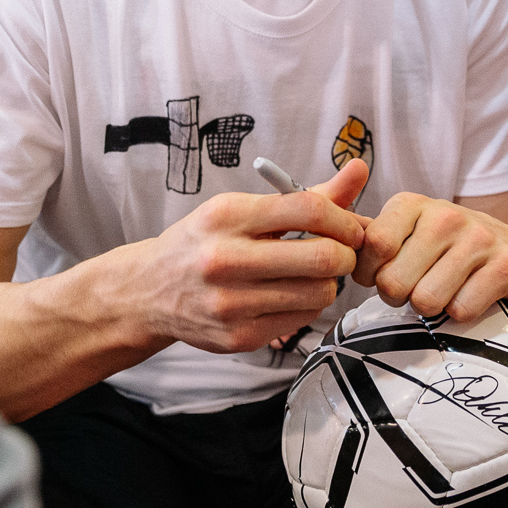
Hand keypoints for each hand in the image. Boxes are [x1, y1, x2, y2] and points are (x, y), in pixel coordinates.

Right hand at [136, 160, 367, 353]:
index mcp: (227, 216)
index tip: (351, 225)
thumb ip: (303, 195)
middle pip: (322, 257)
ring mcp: (230, 303)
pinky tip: (291, 295)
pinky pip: (303, 319)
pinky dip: (308, 305)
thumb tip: (359, 170)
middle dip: (346, 254)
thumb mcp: (241, 209)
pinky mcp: (238, 337)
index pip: (307, 209)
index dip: (344, 217)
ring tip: (312, 274)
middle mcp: (225, 259)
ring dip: (328, 282)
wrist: (148, 291)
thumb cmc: (203, 242)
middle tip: (341, 252)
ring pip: (319, 293)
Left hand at [354, 192, 507, 322]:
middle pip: (394, 282)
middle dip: (399, 296)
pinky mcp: (506, 265)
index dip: (370, 274)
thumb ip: (367, 237)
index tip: (382, 274)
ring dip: (430, 308)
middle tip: (415, 288)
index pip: (372, 246)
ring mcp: (479, 238)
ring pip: (427, 300)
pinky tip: (467, 297)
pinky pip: (462, 310)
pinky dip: (460, 315)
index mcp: (411, 204)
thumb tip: (321, 241)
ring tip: (440, 292)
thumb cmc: (444, 247)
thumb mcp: (406, 230)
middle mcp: (445, 215)